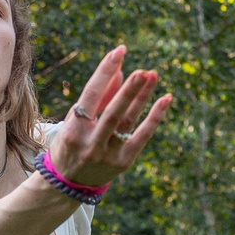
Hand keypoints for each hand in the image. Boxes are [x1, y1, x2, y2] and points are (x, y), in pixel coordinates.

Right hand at [48, 45, 172, 187]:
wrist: (69, 183)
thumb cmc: (73, 142)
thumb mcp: (76, 120)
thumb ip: (99, 97)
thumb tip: (119, 70)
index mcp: (73, 129)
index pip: (91, 95)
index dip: (105, 72)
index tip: (119, 51)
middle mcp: (90, 144)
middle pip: (113, 113)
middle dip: (128, 90)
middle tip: (142, 71)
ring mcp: (108, 155)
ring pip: (128, 122)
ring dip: (142, 97)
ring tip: (152, 75)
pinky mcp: (124, 162)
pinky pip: (142, 136)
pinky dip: (155, 118)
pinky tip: (165, 99)